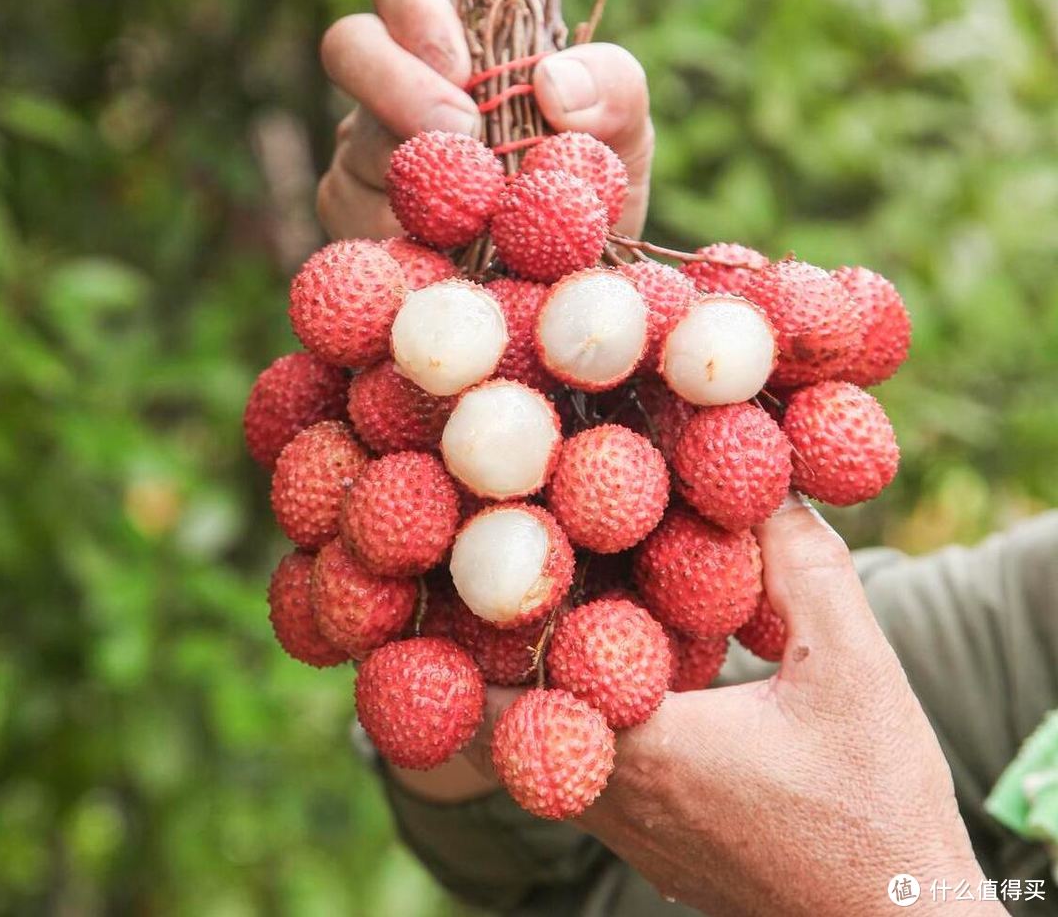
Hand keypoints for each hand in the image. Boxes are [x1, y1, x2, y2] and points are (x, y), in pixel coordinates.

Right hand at [317, 0, 653, 240]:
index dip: (419, 8)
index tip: (463, 68)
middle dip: (396, 80)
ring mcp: (368, 148)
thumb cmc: (593, 189)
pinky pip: (354, 215)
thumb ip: (612, 88)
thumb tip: (551, 81)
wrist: (572, 285)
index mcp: (460, 37)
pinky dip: (405, 232)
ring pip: (355, 140)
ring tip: (473, 203)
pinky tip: (450, 253)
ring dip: (415, 171)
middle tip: (459, 130)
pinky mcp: (356, 216)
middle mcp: (401, 82)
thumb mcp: (622, 134)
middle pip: (351, 43)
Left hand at [435, 496, 996, 915]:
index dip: (460, 643)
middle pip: (499, 725)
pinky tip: (612, 672)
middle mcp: (614, 801)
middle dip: (482, 655)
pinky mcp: (654, 842)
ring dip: (531, 685)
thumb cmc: (878, 809)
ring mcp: (629, 830)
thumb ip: (803, 566)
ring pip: (538, 751)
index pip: (498, 703)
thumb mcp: (853, 670)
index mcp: (643, 753)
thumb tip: (764, 487)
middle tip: (482, 580)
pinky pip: (581, 772)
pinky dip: (573, 719)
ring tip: (540, 610)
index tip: (451, 581)